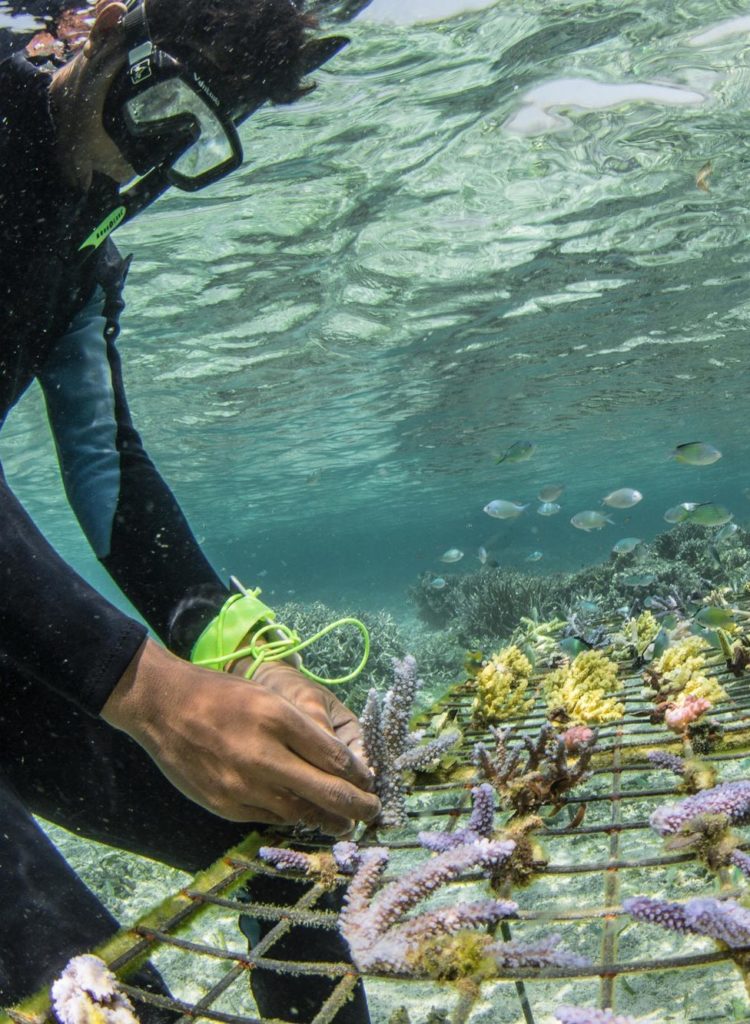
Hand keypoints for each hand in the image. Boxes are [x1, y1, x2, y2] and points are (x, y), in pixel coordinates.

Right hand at [101, 639, 380, 834]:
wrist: (162, 706)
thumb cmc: (223, 696)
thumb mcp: (270, 699)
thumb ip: (305, 730)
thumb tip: (342, 763)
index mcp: (278, 718)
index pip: (335, 758)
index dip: (360, 775)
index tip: (371, 781)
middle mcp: (263, 755)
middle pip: (327, 792)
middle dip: (358, 806)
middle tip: (373, 810)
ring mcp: (242, 785)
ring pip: (300, 814)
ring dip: (327, 820)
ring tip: (344, 821)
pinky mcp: (224, 805)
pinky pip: (269, 817)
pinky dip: (290, 817)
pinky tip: (302, 814)